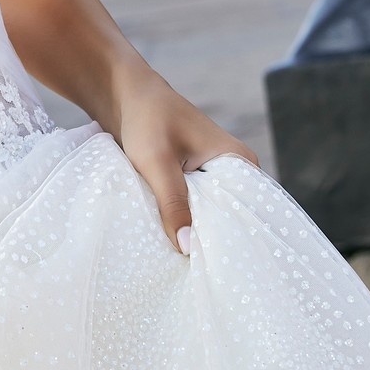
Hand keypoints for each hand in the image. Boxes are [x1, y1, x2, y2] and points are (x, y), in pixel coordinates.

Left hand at [114, 69, 258, 256]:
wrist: (123, 93)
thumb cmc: (145, 119)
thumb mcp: (157, 163)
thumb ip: (173, 203)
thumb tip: (187, 249)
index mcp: (239, 162)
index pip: (246, 213)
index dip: (233, 241)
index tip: (220, 271)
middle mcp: (232, 170)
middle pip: (228, 217)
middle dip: (212, 241)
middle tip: (198, 275)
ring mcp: (212, 175)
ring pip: (207, 215)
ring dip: (193, 232)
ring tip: (184, 267)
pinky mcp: (192, 179)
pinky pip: (193, 208)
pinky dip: (181, 221)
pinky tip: (171, 245)